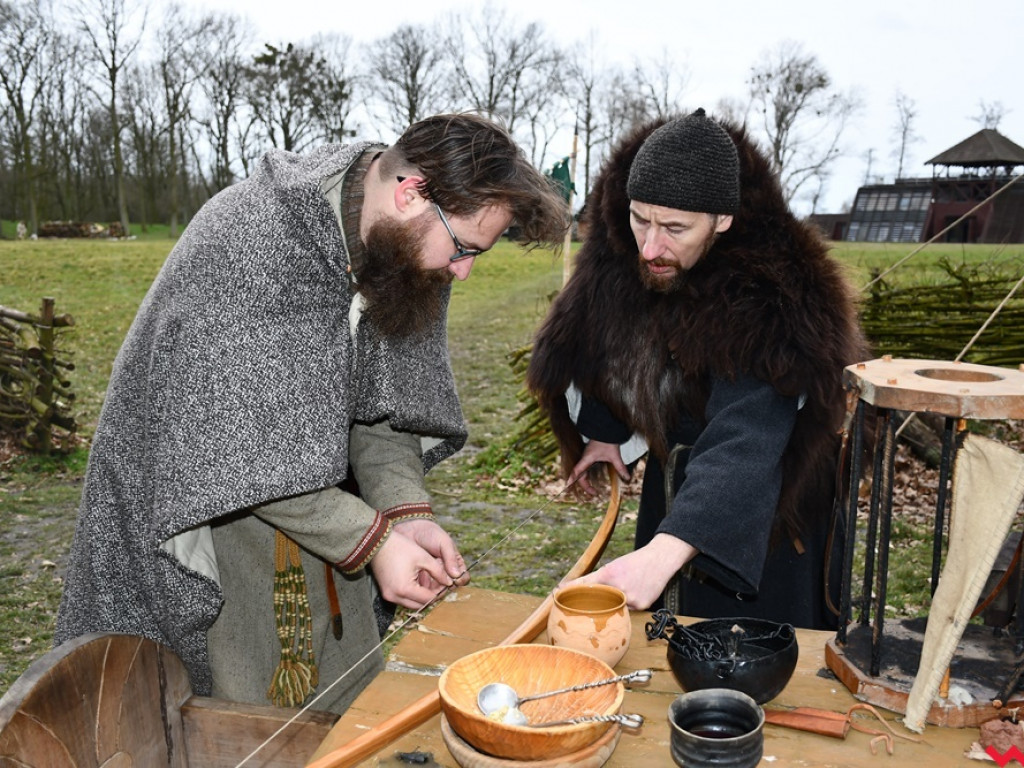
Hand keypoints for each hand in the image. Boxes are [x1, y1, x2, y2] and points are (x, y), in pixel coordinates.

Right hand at [369, 525, 462, 608]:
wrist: (377, 542)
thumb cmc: (400, 547)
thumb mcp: (423, 558)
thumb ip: (438, 572)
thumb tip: (449, 582)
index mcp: (405, 589)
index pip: (428, 599)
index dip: (439, 593)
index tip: (447, 586)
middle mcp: (395, 596)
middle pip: (419, 605)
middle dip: (430, 598)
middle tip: (439, 586)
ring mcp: (388, 596)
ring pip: (410, 604)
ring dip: (420, 597)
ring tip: (430, 584)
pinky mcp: (385, 592)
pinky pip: (402, 599)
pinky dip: (411, 594)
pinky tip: (417, 583)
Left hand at [393, 517, 469, 585]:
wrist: (411, 529)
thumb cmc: (430, 534)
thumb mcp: (444, 542)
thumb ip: (451, 558)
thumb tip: (457, 575)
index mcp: (455, 564)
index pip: (463, 578)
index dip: (461, 581)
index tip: (455, 580)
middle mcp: (445, 572)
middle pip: (450, 587)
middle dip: (447, 588)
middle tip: (441, 587)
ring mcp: (433, 576)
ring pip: (437, 590)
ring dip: (435, 591)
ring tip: (430, 587)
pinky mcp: (420, 579)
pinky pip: (424, 589)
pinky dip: (423, 590)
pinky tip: (420, 586)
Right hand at [567, 440, 629, 494]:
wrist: (606, 430)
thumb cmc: (608, 441)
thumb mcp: (615, 455)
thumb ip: (620, 467)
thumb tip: (627, 478)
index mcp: (587, 458)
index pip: (577, 471)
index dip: (572, 480)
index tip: (570, 487)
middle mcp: (584, 459)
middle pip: (578, 474)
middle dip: (584, 485)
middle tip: (594, 493)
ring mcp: (586, 458)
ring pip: (580, 472)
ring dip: (584, 481)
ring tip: (593, 490)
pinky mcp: (589, 457)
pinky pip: (584, 469)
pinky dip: (585, 476)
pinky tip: (590, 481)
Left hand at [567, 534, 697, 609]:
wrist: (660, 560)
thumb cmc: (634, 562)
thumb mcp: (614, 565)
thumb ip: (596, 578)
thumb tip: (575, 587)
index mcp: (610, 574)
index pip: (587, 584)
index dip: (572, 588)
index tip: (557, 592)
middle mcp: (619, 586)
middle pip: (599, 601)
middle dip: (594, 602)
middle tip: (584, 603)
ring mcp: (631, 598)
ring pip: (614, 608)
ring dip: (613, 604)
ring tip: (626, 590)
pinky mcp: (641, 606)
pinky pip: (627, 611)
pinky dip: (626, 605)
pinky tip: (635, 594)